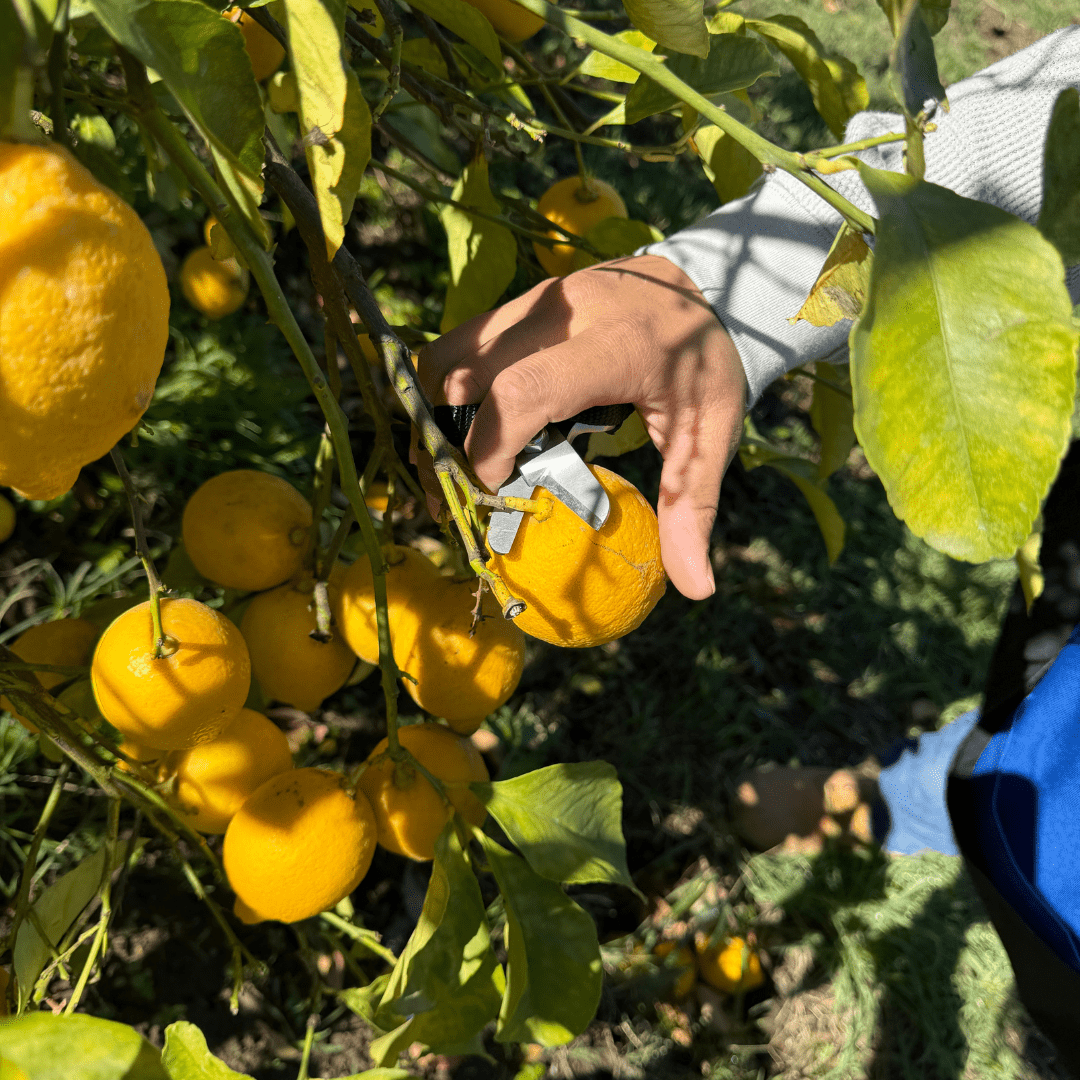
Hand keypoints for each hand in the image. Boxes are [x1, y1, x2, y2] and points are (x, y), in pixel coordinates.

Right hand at [414, 253, 746, 600]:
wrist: (713, 283)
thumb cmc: (708, 369)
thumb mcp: (712, 437)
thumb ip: (693, 508)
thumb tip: (697, 590)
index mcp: (615, 345)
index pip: (523, 391)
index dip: (490, 446)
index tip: (491, 488)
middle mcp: (566, 310)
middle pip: (470, 374)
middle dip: (448, 440)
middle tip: (452, 494)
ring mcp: (540, 297)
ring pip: (454, 351)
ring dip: (438, 410)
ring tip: (448, 462)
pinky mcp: (525, 297)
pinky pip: (465, 339)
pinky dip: (452, 385)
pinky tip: (467, 424)